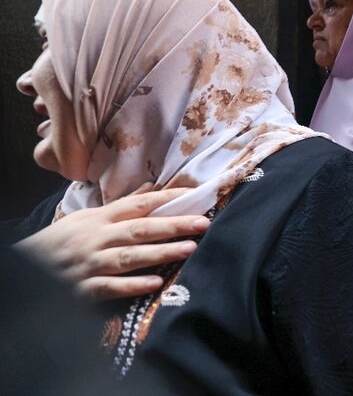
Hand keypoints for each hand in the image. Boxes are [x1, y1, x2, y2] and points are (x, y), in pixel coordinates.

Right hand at [15, 185, 205, 299]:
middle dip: (173, 226)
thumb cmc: (62, 240)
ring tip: (189, 249)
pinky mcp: (83, 288)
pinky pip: (111, 287)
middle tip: (203, 222)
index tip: (193, 195)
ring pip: (130, 257)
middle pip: (139, 229)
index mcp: (100, 219)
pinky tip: (155, 283)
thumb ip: (123, 205)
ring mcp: (91, 264)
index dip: (166, 200)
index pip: (138, 205)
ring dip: (161, 253)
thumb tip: (152, 187)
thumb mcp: (88, 217)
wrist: (26, 267)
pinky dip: (132, 285)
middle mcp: (97, 238)